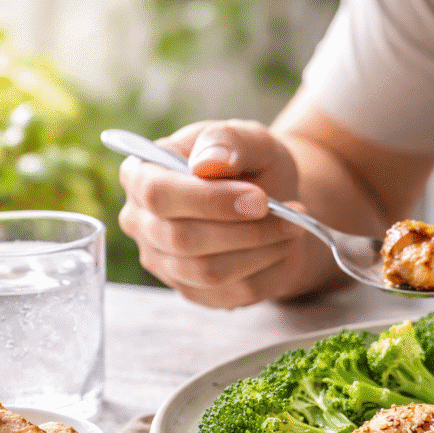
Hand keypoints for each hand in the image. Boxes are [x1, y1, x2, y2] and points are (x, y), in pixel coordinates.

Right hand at [117, 119, 338, 307]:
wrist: (272, 204)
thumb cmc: (251, 167)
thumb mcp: (250, 139)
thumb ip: (228, 141)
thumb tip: (208, 164)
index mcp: (141, 174)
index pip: (158, 194)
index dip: (211, 201)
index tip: (261, 199)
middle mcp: (141, 222)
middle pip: (182, 239)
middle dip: (246, 230)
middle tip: (290, 217)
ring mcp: (164, 262)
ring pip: (208, 272)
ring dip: (262, 251)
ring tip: (292, 228)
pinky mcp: (194, 291)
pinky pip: (234, 293)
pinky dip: (269, 270)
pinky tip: (282, 247)